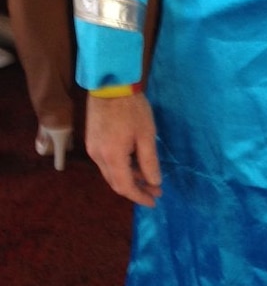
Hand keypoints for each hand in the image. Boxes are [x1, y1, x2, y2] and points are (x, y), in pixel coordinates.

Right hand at [86, 93, 162, 207]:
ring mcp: (92, 149)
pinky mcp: (92, 141)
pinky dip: (121, 167)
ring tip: (148, 178)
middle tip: (155, 190)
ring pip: (111, 172)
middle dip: (136, 189)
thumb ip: (149, 161)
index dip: (139, 196)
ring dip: (129, 178)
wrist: (110, 85)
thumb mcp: (146, 134)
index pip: (125, 186)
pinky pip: (106, 162)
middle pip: (116, 182)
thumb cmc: (132, 108)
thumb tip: (154, 182)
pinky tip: (134, 164)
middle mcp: (98, 157)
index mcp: (111, 156)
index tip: (154, 201)